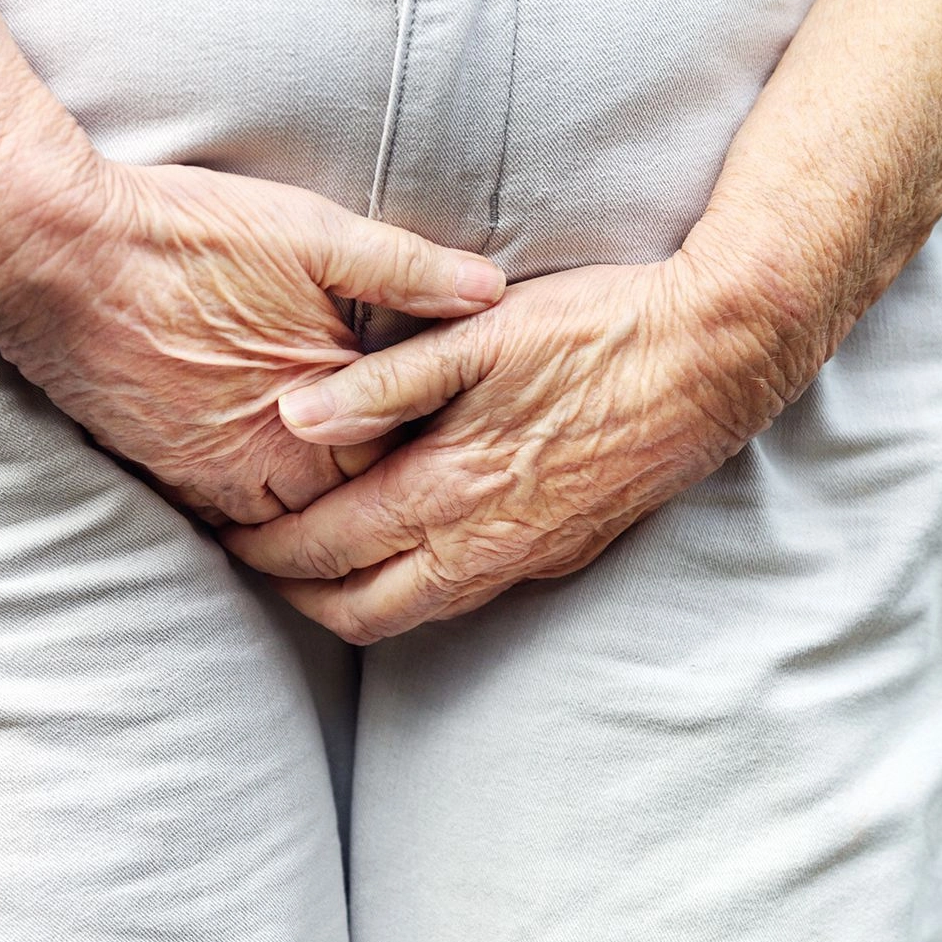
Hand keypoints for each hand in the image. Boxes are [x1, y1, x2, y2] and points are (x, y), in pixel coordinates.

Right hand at [0, 159, 506, 524]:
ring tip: (358, 479)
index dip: (438, 447)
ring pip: (291, 523)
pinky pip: (231, 519)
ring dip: (323, 505)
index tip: (465, 439)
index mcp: (324, 410)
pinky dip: (263, 506)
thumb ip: (408, 270)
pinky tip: (284, 476)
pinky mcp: (165, 477)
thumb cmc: (188, 238)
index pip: (406, 461)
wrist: (49, 251)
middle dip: (385, 488)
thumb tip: (492, 290)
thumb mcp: (315, 235)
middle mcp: (268, 464)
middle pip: (352, 505)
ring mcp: (211, 480)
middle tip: (430, 478)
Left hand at [220, 252, 792, 642]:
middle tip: (254, 561)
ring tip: (317, 567)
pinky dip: (420, 588)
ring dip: (356, 600)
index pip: (326, 545)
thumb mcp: (481, 336)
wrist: (718, 356)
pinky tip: (413, 550)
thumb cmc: (600, 329)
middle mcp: (487, 540)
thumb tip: (292, 416)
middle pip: (362, 609)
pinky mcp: (571, 550)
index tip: (223, 529)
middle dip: (297, 594)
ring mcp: (533, 554)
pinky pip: (474, 594)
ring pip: (421, 612)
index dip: (263, 546)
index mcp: (451, 484)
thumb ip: (382, 383)